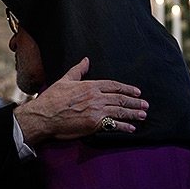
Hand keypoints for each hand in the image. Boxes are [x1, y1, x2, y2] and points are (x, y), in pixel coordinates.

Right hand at [12, 57, 147, 145]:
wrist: (44, 116)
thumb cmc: (52, 98)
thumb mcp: (65, 80)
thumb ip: (78, 70)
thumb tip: (86, 60)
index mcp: (90, 86)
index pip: (114, 85)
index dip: (127, 89)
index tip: (137, 92)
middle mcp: (96, 97)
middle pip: (120, 98)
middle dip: (134, 101)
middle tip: (145, 104)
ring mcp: (96, 111)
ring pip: (119, 111)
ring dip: (133, 113)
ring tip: (142, 115)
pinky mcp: (94, 124)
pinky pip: (113, 125)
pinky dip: (124, 127)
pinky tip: (132, 128)